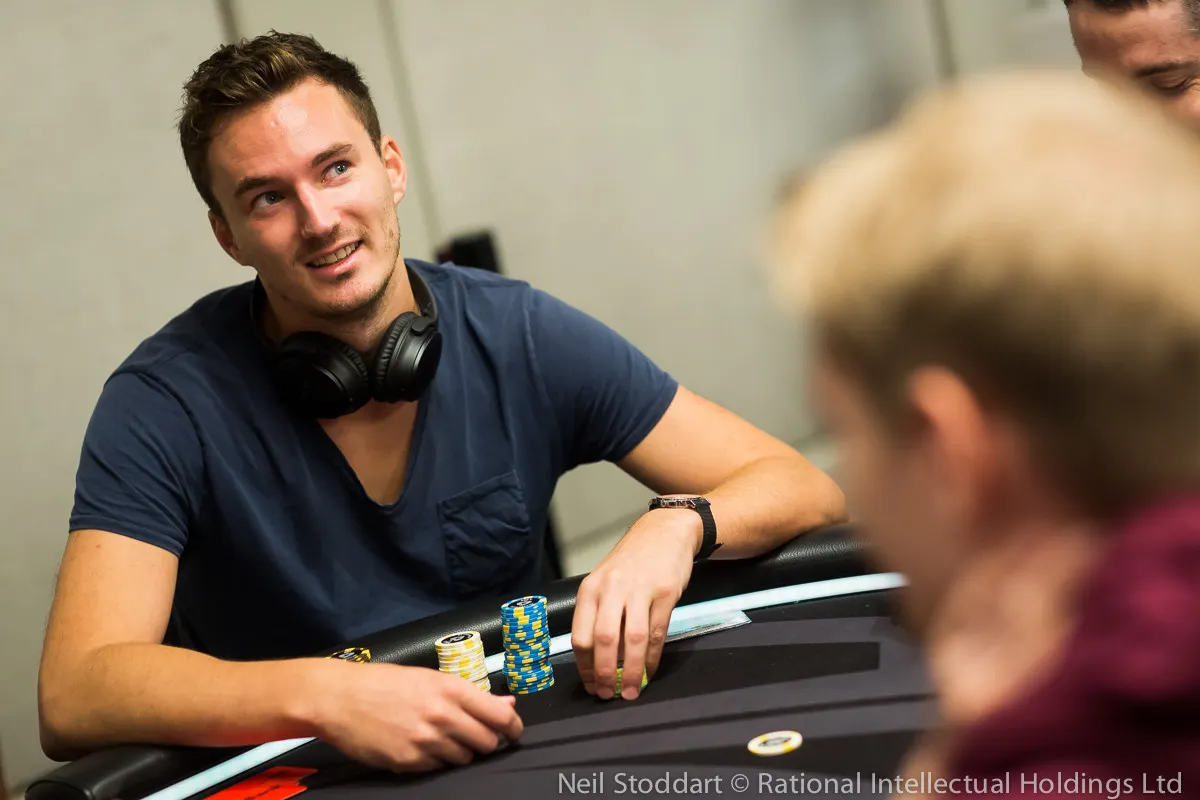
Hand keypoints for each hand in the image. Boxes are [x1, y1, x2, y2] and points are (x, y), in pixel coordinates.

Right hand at [315, 662, 522, 771]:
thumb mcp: (431, 678)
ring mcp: (426, 742)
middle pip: (487, 743)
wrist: (339, 698)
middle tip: (474, 736)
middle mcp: (443, 716)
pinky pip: (438, 769)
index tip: (513, 733)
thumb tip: (507, 703)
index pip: (501, 717)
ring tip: (442, 739)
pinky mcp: (409, 762)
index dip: (513, 728)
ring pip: (465, 759)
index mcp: (452, 689)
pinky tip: (421, 747)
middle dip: (487, 742)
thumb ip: (471, 694)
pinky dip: (436, 761)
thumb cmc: (385, 682)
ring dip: (460, 752)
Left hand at [571, 509, 698, 699]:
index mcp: (590, 589)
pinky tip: (649, 671)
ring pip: (632, 639)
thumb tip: (596, 660)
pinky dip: (652, 658)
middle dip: (604, 673)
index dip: (584, 666)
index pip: (580, 635)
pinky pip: (657, 633)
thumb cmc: (631, 562)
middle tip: (607, 695)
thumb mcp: (605, 582)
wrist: (664, 532)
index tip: (590, 686)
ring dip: (630, 671)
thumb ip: (598, 614)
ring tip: (630, 692)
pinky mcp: (664, 593)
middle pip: (603, 639)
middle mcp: (611, 589)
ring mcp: (639, 590)